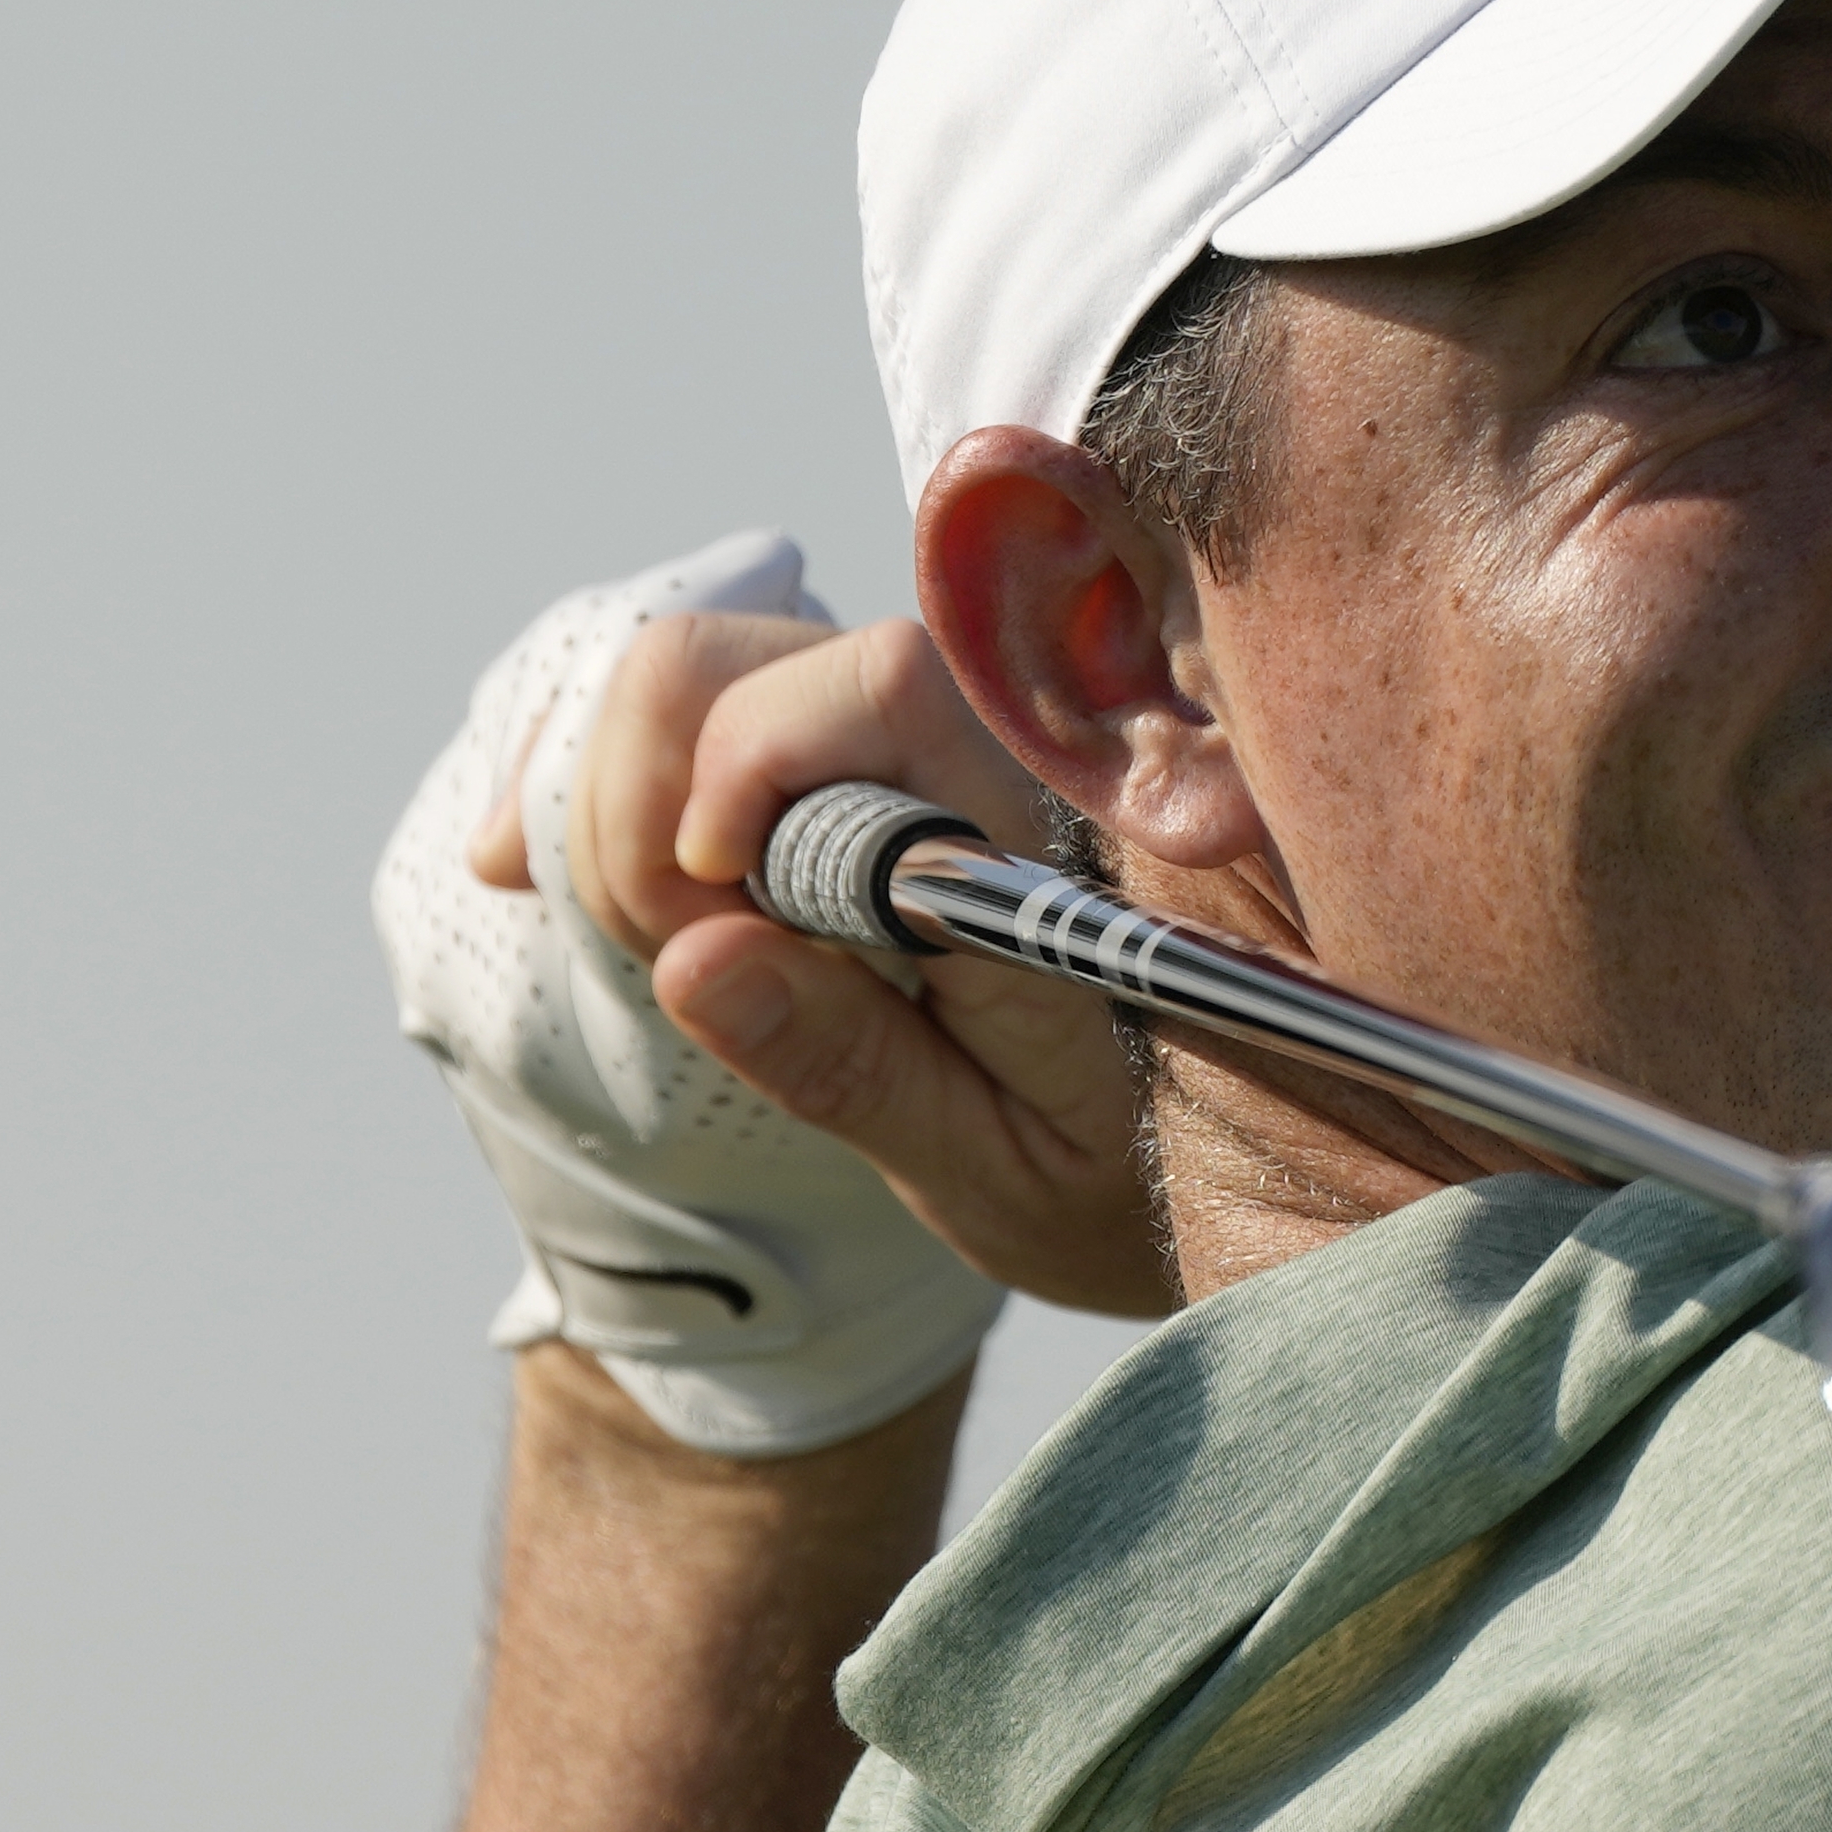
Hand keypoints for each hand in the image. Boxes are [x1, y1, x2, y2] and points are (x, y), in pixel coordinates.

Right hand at [472, 604, 1174, 1320]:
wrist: (1218, 1163)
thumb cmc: (1108, 1173)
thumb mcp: (994, 1167)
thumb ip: (852, 1064)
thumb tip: (695, 959)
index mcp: (1033, 836)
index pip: (882, 682)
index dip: (747, 771)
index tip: (702, 922)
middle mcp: (968, 740)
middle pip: (729, 658)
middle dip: (643, 804)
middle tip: (679, 956)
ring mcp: (897, 733)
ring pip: (694, 672)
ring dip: (623, 807)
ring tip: (678, 946)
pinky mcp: (844, 752)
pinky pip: (691, 715)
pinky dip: (619, 800)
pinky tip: (613, 903)